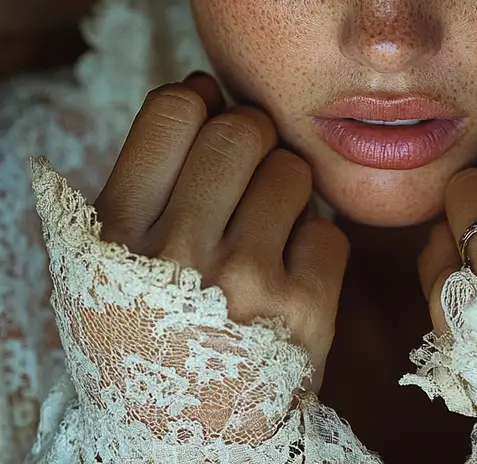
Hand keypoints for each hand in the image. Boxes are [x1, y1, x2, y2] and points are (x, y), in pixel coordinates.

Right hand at [94, 71, 348, 391]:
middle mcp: (178, 252)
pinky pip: (328, 228)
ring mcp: (244, 280)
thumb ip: (144, 178)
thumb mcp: (108, 264)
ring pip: (293, 170)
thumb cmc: (151, 331)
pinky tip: (288, 280)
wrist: (187, 440)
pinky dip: (313, 247)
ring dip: (286, 194)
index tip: (209, 120)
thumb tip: (202, 88)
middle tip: (245, 176)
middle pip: (243, 129)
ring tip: (263, 236)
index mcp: (116, 234)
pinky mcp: (303, 309)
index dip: (200, 103)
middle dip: (252, 140)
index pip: (174, 110)